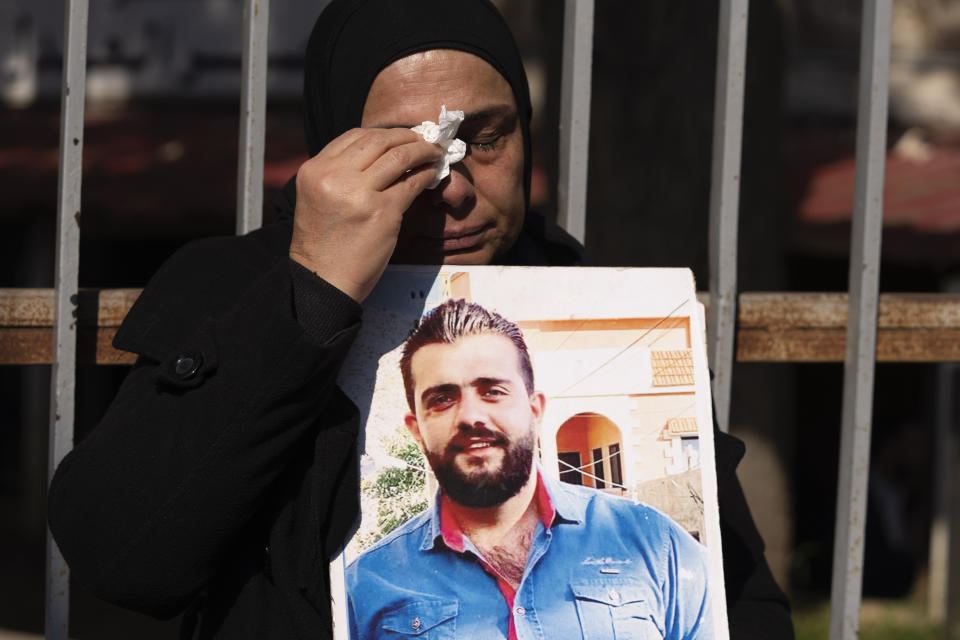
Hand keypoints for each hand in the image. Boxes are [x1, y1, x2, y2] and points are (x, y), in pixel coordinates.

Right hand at [289, 128, 441, 302]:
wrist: (323, 280)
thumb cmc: (323, 244)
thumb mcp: (318, 197)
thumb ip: (340, 174)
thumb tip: (380, 155)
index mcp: (313, 170)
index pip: (353, 136)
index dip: (383, 133)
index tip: (400, 136)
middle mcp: (333, 176)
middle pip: (378, 140)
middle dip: (406, 136)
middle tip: (424, 140)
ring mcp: (358, 193)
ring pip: (399, 156)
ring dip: (422, 150)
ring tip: (434, 152)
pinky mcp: (382, 211)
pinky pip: (412, 183)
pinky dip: (426, 174)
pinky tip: (432, 174)